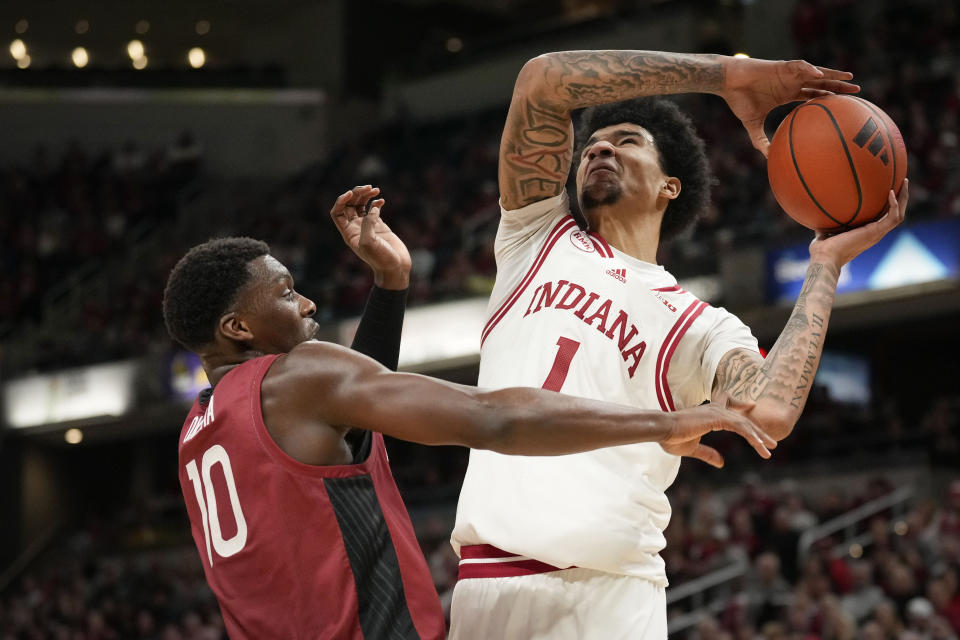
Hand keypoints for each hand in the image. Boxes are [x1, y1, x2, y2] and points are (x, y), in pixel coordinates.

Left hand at [330, 185, 411, 289]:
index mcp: (349, 233)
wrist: (396, 268)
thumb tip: (373, 208)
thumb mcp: (370, 242)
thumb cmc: (381, 259)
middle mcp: (356, 228)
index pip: (337, 212)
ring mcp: (368, 226)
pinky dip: (377, 202)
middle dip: (356, 194)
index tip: (351, 194)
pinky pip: (375, 209)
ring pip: (362, 205)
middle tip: (367, 188)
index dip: (341, 201)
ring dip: (366, 195)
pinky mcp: (380, 226)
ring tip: (375, 190)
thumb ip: (368, 223)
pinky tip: (382, 200)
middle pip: (350, 205)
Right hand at [659, 398, 775, 467]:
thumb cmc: (671, 438)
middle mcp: (714, 409)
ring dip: (759, 437)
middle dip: (757, 431)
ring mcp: (716, 412)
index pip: (728, 408)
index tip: (751, 407)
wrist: (662, 430)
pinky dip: (751, 436)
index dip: (741, 408)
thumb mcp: (692, 449)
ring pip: (744, 424)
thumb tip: (721, 463)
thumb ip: (707, 454)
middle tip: (771, 443)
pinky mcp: (717, 418)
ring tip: (770, 449)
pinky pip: (740, 427)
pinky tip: (760, 446)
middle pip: (742, 419)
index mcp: (707, 414)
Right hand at [719, 57, 858, 155]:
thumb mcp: (752, 125)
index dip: (829, 98)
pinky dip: (810, 70)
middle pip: (821, 83)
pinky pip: (800, 66)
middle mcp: (792, 83)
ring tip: (849, 78)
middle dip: (839, 86)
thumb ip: (761, 141)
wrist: (728, 83)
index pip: (814, 94)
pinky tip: (819, 75)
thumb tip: (768, 159)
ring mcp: (789, 73)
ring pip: (817, 72)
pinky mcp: (782, 66)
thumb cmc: (739, 101)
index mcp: (788, 94)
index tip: (843, 105)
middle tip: (858, 92)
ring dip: (833, 74)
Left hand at [809, 180, 908, 269]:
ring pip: (899, 215)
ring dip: (903, 198)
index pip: (883, 218)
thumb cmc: (822, 249)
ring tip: (904, 182)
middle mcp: (875, 233)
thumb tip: (817, 213)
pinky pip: (892, 217)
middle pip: (896, 214)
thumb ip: (826, 223)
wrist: (825, 258)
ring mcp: (877, 233)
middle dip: (901, 198)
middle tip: (903, 182)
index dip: (889, 206)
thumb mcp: (825, 231)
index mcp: (867, 232)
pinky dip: (894, 205)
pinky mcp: (875, 232)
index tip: (889, 191)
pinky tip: (890, 192)